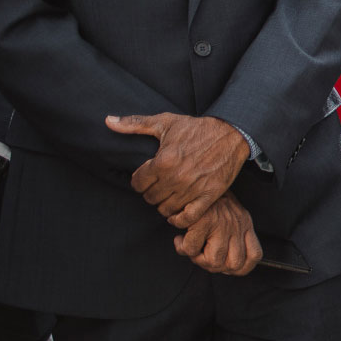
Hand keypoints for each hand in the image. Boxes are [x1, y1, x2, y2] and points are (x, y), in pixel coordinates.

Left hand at [106, 113, 248, 226]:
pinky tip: (178, 213)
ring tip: (169, 197)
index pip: (138, 184)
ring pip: (166, 209)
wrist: (232, 133)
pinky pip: (188, 217)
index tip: (146, 178)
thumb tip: (108, 121)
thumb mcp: (165, 122)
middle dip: (151, 193)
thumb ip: (135, 124)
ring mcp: (193, 188)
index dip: (139, 181)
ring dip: (165, 205)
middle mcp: (176, 177)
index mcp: (163, 161)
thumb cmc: (197, 128)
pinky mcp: (209, 195)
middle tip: (158, 187)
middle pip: (151, 198)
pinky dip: (180, 219)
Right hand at [173, 191, 262, 275]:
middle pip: (234, 264)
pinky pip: (191, 249)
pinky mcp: (203, 222)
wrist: (198, 176)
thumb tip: (223, 260)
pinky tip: (180, 239)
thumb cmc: (211, 198)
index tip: (226, 267)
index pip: (254, 256)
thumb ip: (233, 232)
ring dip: (198, 260)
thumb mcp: (231, 212)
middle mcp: (237, 226)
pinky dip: (182, 248)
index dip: (241, 268)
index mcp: (245, 224)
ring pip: (213, 261)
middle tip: (203, 256)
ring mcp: (221, 225)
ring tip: (192, 249)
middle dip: (216, 267)